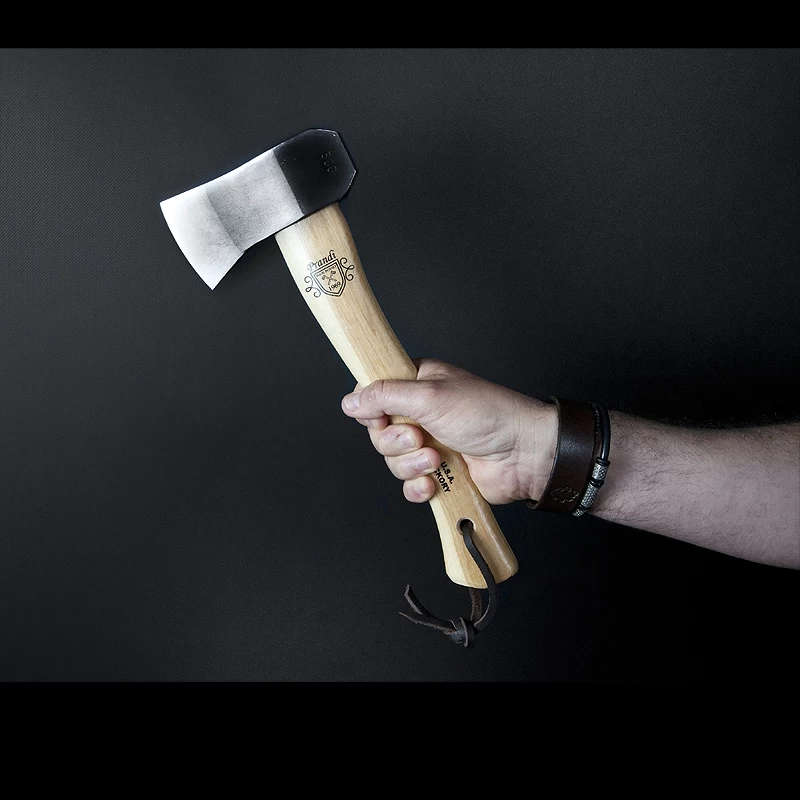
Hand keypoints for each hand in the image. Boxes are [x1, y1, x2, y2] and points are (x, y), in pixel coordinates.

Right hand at [341, 358, 556, 505]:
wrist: (522, 453)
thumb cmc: (487, 414)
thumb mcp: (430, 396)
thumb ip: (385, 396)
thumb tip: (350, 401)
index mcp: (417, 384)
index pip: (374, 394)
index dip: (372, 410)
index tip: (381, 418)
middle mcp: (419, 413)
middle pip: (379, 433)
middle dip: (396, 442)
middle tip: (420, 438)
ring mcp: (428, 444)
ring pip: (392, 461)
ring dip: (411, 465)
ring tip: (437, 459)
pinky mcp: (437, 473)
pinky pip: (409, 485)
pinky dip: (418, 487)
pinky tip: (434, 482)